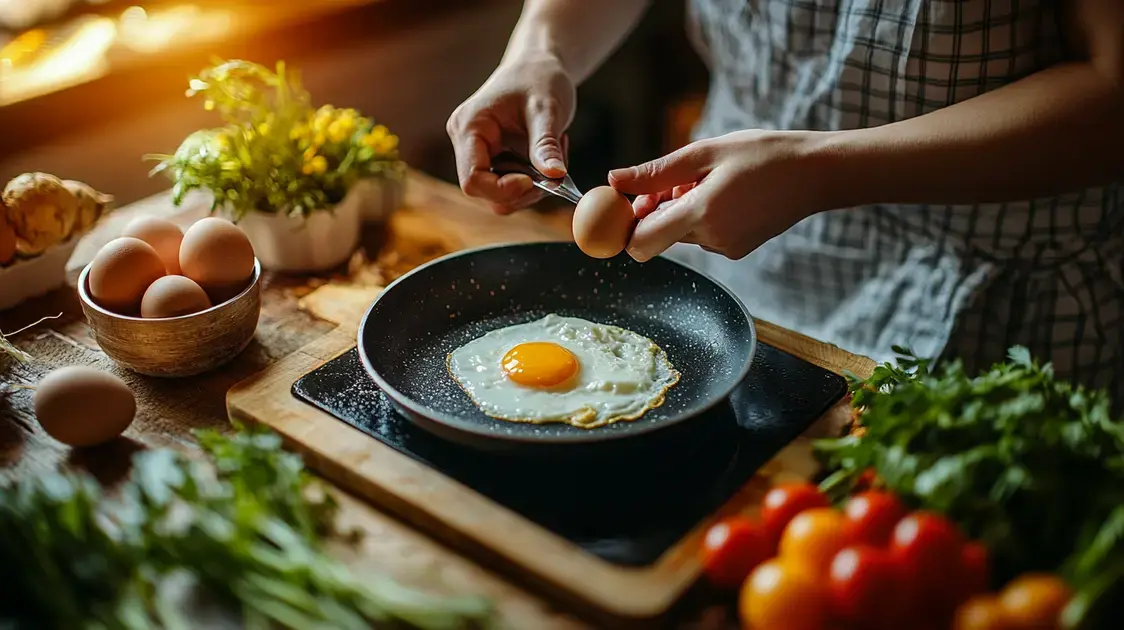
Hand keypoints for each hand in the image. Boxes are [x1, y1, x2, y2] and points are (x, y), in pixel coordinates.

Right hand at [446, 54, 575, 213]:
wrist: (538, 66)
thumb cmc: (539, 78)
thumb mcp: (546, 108)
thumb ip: (546, 144)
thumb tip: (555, 176)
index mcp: (468, 128)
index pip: (473, 180)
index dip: (503, 189)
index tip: (537, 181)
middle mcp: (465, 144)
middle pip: (485, 193)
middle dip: (524, 190)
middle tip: (555, 168)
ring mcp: (478, 154)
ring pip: (499, 196)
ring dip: (532, 188)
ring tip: (553, 155)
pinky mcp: (492, 160)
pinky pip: (509, 187)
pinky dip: (533, 182)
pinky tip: (546, 156)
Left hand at [607, 130, 834, 260]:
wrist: (815, 173)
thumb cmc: (762, 154)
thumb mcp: (705, 153)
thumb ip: (656, 172)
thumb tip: (614, 181)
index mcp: (701, 214)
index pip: (642, 243)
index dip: (629, 226)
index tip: (634, 203)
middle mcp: (711, 239)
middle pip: (659, 235)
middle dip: (657, 211)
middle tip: (676, 182)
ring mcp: (726, 248)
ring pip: (681, 234)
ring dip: (682, 210)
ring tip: (711, 182)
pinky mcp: (737, 249)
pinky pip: (703, 236)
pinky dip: (703, 217)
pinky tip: (726, 194)